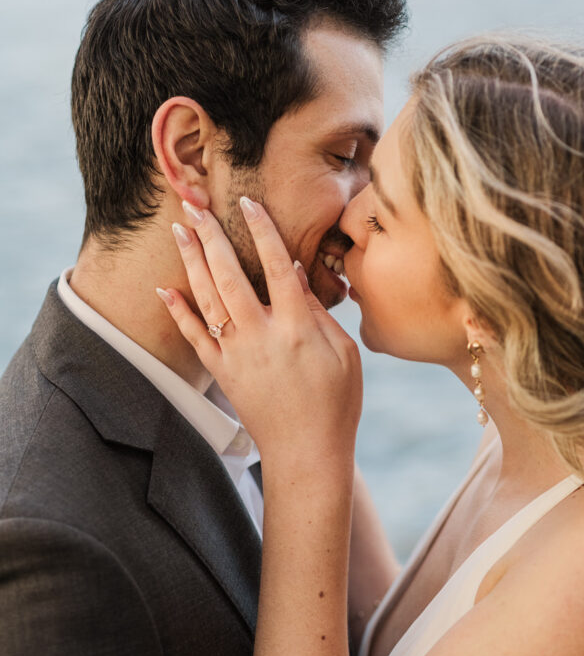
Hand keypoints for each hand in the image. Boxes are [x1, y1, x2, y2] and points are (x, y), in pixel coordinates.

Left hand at [158, 198, 362, 469]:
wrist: (306, 453)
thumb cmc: (336, 404)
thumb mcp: (345, 354)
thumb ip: (318, 312)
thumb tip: (296, 274)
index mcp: (297, 326)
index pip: (278, 265)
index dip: (262, 230)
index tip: (248, 202)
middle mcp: (261, 335)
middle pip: (230, 274)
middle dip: (212, 236)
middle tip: (196, 205)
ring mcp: (237, 354)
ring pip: (207, 298)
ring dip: (191, 261)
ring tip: (179, 230)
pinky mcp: (222, 373)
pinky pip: (194, 336)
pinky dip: (178, 311)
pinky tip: (165, 287)